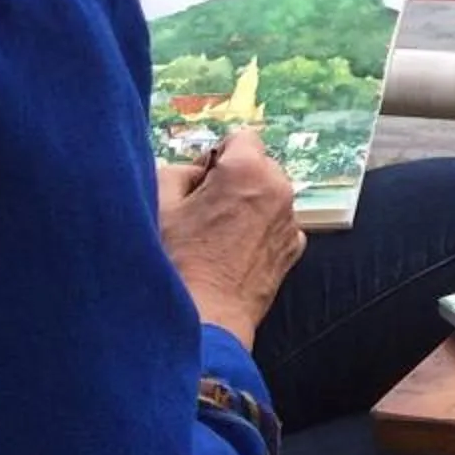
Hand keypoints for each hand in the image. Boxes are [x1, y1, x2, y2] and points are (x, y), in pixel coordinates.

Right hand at [156, 130, 302, 347]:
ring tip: (217, 235)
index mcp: (247, 170)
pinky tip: (234, 252)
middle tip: (205, 209)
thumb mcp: (160, 204)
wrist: (205, 317)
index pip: (241, 137)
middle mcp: (279, 189)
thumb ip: (178, 171)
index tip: (201, 181)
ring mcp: (291, 220)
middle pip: (258, 165)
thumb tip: (195, 171)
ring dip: (249, 205)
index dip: (217, 156)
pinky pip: (277, 224)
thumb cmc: (177, 261)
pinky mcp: (294, 248)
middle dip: (235, 179)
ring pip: (269, 196)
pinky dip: (260, 231)